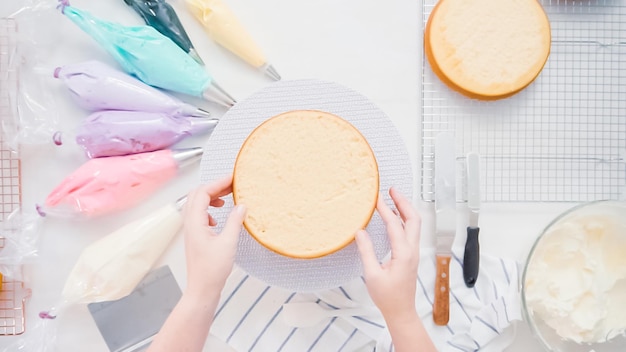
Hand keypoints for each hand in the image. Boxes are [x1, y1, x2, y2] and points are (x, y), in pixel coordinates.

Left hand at [182, 175, 245, 298]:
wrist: (202, 289)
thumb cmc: (212, 270)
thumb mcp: (228, 243)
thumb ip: (235, 221)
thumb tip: (241, 206)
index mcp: (195, 222)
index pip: (202, 193)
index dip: (217, 183)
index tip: (232, 179)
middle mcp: (189, 224)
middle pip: (197, 195)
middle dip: (214, 187)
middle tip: (231, 186)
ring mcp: (191, 230)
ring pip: (197, 204)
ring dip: (211, 197)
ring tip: (227, 198)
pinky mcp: (196, 236)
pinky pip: (199, 215)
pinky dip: (209, 209)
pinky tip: (219, 217)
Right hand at [355, 187, 420, 321]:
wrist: (401, 311)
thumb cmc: (388, 297)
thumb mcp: (372, 274)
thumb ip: (366, 251)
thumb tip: (360, 232)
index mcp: (403, 253)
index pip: (395, 224)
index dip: (384, 209)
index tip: (376, 199)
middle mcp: (412, 250)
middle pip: (414, 218)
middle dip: (403, 202)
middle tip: (392, 190)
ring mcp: (413, 252)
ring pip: (414, 224)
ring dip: (405, 209)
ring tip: (393, 198)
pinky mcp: (411, 255)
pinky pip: (411, 232)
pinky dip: (404, 219)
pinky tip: (394, 217)